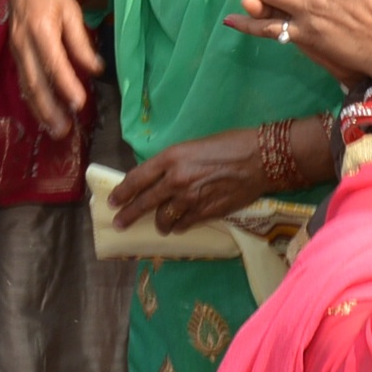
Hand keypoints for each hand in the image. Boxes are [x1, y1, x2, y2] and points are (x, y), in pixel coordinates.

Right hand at [6, 0, 102, 138]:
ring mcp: (16, 50)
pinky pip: (24, 82)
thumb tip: (96, 70)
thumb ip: (81, 42)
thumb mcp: (72, 12)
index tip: (80, 104)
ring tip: (55, 130)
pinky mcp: (15, 56)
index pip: (53, 62)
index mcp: (40, 28)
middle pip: (35, 80)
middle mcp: (23, 42)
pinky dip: (33, 101)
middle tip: (63, 130)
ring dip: (39, 110)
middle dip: (48, 108)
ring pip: (26, 85)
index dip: (66, 84)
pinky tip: (44, 115)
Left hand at [110, 131, 267, 232]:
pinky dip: (178, 227)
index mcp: (170, 157)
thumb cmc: (227, 145)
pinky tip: (178, 226)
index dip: (122, 192)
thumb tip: (158, 179)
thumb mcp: (192, 146)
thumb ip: (172, 163)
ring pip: (163, 218)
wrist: (259, 158)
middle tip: (119, 223)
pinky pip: (184, 225)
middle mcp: (176, 179)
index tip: (112, 201)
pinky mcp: (206, 212)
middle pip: (144, 202)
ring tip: (159, 226)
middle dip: (129, 215)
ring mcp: (191, 198)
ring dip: (159, 224)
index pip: (137, 178)